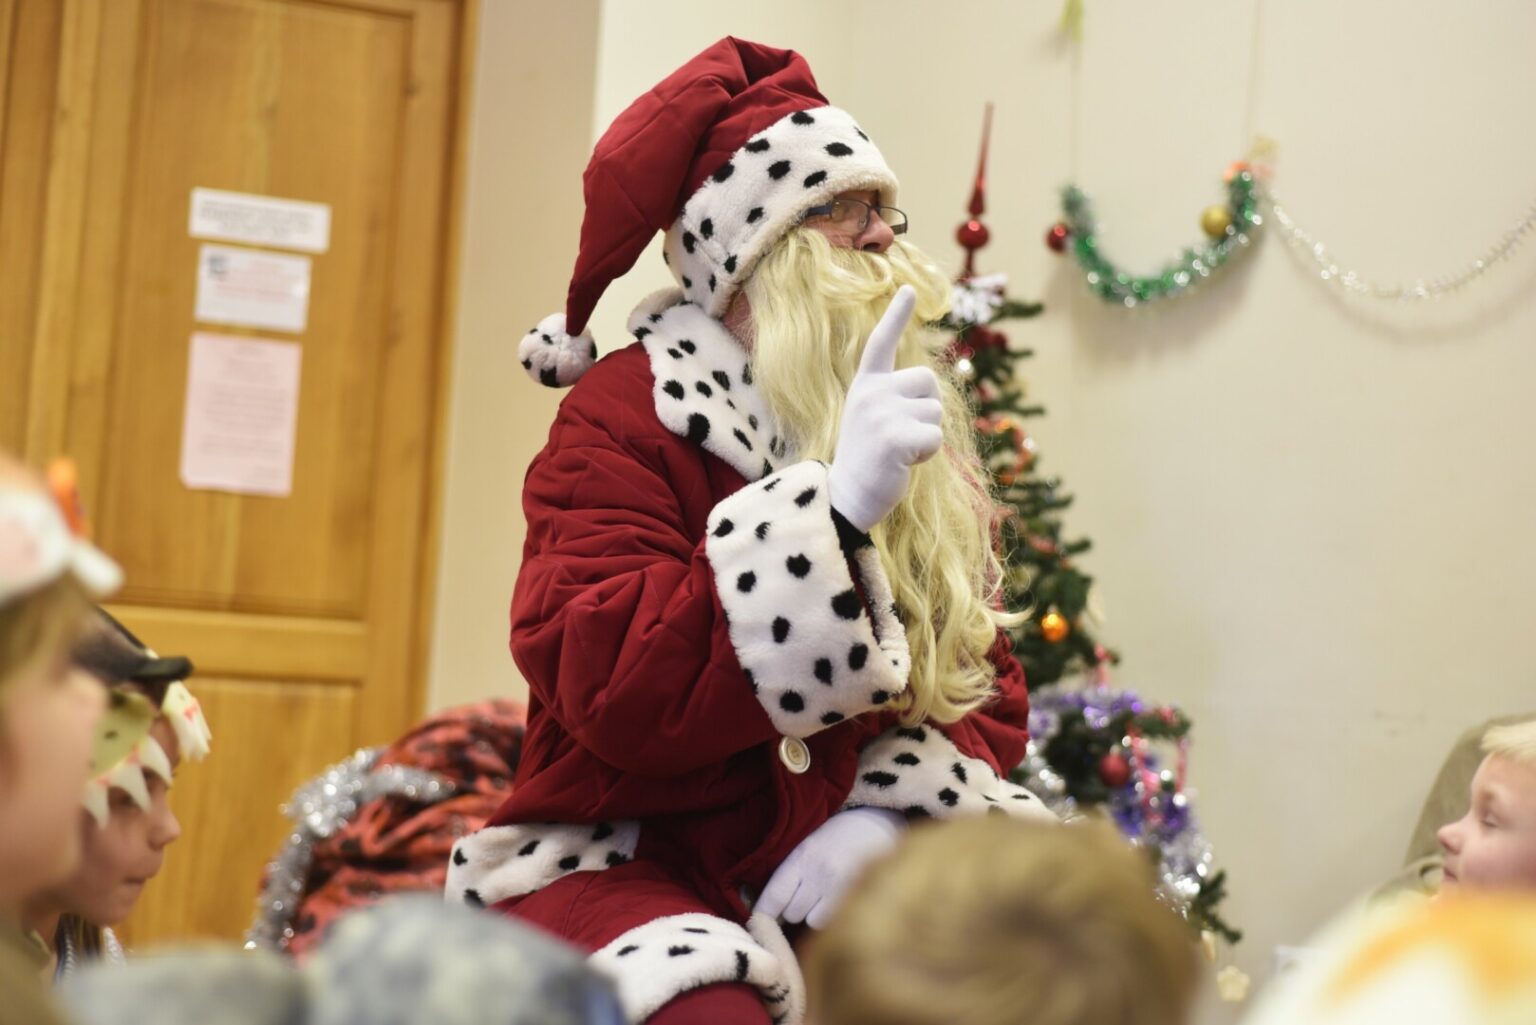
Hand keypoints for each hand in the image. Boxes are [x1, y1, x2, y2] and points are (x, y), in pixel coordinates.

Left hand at [754, 806, 904, 929]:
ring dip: (817, 917)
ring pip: (814, 922)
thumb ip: (795, 872)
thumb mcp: (812, 843)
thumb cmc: (844, 835)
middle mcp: (818, 872)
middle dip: (796, 912)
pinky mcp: (861, 896)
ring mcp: (840, 886)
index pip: (774, 895)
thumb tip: (775, 910)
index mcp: (802, 856)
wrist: (884, 821)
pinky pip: (838, 922)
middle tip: (807, 900)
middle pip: (792, 913)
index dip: (764, 913)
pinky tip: (844, 902)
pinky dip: (837, 918)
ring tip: (828, 900)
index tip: (760, 922)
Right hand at [827, 286, 943, 532]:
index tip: (909, 289)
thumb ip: (895, 398)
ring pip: (936, 412)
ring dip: (927, 435)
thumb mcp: (875, 419)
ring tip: (898, 451)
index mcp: (865, 385)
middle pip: (929, 384)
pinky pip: (935, 437)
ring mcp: (882, 412)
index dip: (896, 316)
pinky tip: (902, 463)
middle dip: (926, 410)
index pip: (881, 344)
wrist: (847, 497)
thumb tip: (931, 388)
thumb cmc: (868, 461)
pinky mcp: (897, 436)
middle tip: (899, 436)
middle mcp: (871, 392)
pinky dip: (927, 454)